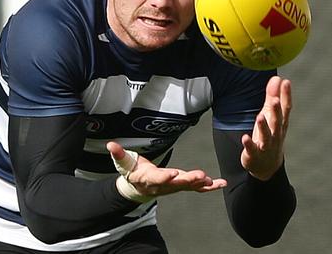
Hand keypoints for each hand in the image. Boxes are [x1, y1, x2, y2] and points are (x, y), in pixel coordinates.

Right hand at [107, 141, 226, 199]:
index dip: (165, 177)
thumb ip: (118, 154)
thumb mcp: (123, 163)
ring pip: (188, 187)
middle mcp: (162, 185)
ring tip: (212, 181)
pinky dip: (209, 187)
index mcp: (148, 179)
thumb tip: (111, 144)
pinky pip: (196, 188)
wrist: (138, 187)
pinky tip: (221, 183)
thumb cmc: (131, 172)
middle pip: (177, 184)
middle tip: (201, 176)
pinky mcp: (181, 186)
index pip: (157, 178)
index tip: (173, 173)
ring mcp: (173, 187)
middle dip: (189, 180)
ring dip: (200, 184)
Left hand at [241, 76, 291, 180]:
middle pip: (277, 122)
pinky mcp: (254, 154)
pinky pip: (252, 149)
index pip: (285, 109)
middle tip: (275, 99)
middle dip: (276, 111)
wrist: (266, 166)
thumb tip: (277, 78)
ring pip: (266, 136)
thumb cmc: (269, 136)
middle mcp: (275, 134)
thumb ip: (272, 97)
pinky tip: (245, 137)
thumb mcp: (270, 116)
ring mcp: (265, 145)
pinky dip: (249, 144)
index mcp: (280, 124)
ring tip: (260, 116)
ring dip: (263, 127)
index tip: (286, 82)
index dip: (286, 96)